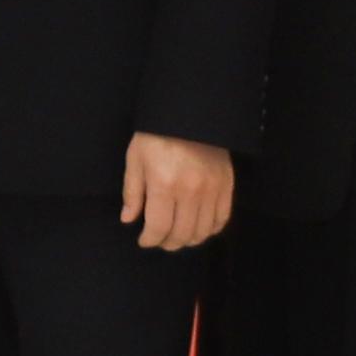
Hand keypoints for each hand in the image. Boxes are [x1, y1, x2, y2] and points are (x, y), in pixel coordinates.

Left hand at [122, 131, 235, 252]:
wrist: (189, 113)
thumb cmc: (156, 135)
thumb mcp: (135, 159)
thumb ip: (132, 192)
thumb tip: (128, 220)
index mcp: (163, 185)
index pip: (158, 227)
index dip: (149, 240)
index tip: (143, 240)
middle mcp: (190, 191)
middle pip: (181, 234)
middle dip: (167, 242)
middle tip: (159, 240)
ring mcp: (212, 190)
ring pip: (202, 231)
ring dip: (188, 240)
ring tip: (177, 235)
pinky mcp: (226, 185)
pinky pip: (222, 219)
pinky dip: (210, 229)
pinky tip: (198, 227)